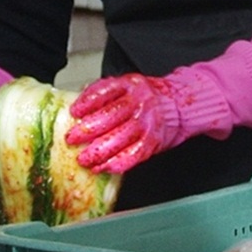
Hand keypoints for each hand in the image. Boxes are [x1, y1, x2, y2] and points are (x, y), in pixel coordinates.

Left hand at [67, 73, 186, 172]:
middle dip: (88, 130)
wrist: (179, 105)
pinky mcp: (153, 140)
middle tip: (72, 139)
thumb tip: (79, 104)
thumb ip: (106, 93)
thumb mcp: (128, 86)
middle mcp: (139, 102)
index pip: (105, 91)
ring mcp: (147, 122)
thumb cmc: (148, 97)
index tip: (74, 112)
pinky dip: (117, 163)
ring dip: (99, 151)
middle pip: (110, 116)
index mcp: (130, 85)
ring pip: (120, 138)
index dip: (87, 102)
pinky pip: (133, 154)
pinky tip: (104, 167)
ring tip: (84, 159)